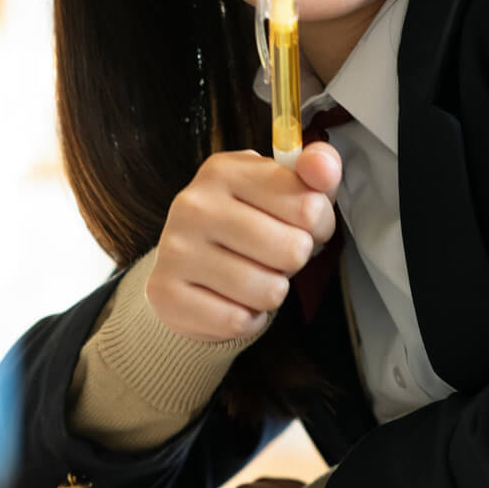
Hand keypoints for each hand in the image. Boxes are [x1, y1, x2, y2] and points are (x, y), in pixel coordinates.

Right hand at [145, 142, 341, 341]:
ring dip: (272, 293)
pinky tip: (233, 302)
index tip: (297, 225)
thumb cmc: (252, 224)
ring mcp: (175, 249)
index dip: (317, 225)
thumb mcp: (288, 189)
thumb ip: (318, 169)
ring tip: (254, 278)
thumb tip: (322, 166)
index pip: (309, 206)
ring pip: (269, 290)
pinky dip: (248, 319)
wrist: (188, 268)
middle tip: (273, 256)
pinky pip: (238, 321)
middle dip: (294, 261)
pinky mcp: (166, 294)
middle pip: (293, 250)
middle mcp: (193, 204)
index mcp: (224, 170)